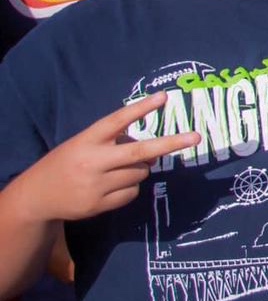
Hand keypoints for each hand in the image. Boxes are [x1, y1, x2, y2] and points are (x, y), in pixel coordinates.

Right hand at [11, 92, 198, 223]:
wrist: (38, 196)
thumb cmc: (69, 162)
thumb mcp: (84, 144)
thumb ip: (116, 142)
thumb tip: (156, 150)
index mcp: (87, 140)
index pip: (117, 120)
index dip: (140, 109)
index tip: (163, 97)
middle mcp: (93, 161)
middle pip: (139, 151)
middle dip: (170, 143)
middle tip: (196, 137)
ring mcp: (96, 184)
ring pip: (140, 173)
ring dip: (138, 169)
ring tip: (113, 170)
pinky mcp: (99, 204)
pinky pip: (132, 192)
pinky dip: (129, 187)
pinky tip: (109, 186)